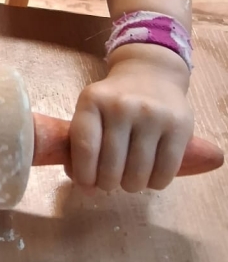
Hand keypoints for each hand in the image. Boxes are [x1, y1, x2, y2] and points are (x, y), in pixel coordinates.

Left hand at [69, 44, 192, 192]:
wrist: (151, 73)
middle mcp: (122, 106)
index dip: (84, 175)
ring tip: (130, 178)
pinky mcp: (179, 127)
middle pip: (111, 168)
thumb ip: (82, 145)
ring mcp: (152, 115)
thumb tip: (85, 187)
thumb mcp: (92, 110)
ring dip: (131, 186)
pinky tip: (150, 175)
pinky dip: (154, 184)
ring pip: (137, 176)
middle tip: (110, 181)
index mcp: (92, 101)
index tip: (87, 185)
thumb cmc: (115, 101)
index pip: (85, 148)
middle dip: (108, 184)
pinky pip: (164, 174)